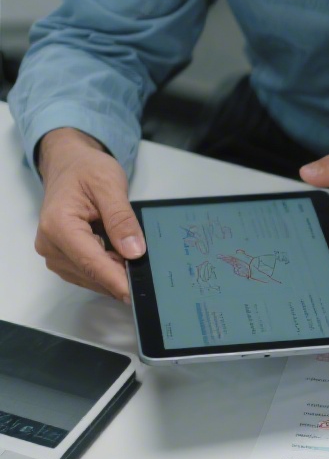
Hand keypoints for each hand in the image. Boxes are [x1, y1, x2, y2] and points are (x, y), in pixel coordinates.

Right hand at [35, 128, 145, 301]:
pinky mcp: (63, 258)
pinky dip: (108, 268)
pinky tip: (120, 256)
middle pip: (91, 273)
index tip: (135, 293)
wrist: (69, 165)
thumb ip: (121, 219)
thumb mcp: (110, 185)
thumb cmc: (86, 170)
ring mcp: (54, 253)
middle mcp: (50, 243)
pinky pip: (89, 273)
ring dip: (114, 271)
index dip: (115, 280)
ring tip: (131, 252)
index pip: (90, 261)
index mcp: (58, 225)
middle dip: (120, 274)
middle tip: (148, 269)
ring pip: (91, 277)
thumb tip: (133, 251)